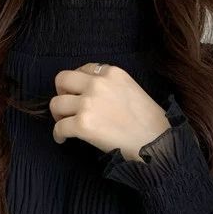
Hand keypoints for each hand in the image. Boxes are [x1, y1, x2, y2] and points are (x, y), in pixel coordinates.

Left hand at [50, 62, 170, 159]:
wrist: (156, 144)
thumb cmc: (149, 123)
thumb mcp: (131, 90)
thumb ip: (110, 87)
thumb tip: (90, 96)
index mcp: (112, 72)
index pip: (83, 69)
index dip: (77, 84)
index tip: (78, 95)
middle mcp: (98, 83)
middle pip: (62, 79)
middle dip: (61, 93)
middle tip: (65, 108)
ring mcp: (89, 103)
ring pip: (57, 103)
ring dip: (58, 115)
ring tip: (64, 125)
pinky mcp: (83, 124)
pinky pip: (59, 127)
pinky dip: (58, 135)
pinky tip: (62, 140)